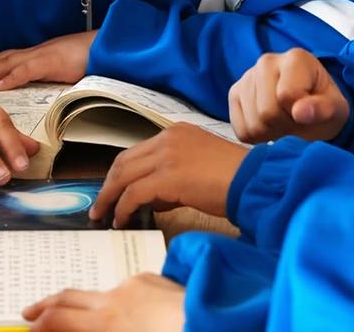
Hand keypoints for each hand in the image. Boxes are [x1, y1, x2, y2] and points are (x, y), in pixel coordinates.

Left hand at [0, 31, 96, 90]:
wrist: (110, 44)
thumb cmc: (90, 57)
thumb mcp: (64, 67)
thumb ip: (49, 75)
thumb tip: (39, 89)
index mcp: (37, 54)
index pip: (6, 58)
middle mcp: (35, 53)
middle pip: (0, 58)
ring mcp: (43, 56)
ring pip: (8, 63)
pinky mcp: (53, 62)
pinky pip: (29, 70)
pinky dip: (12, 78)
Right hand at [23, 273, 184, 331]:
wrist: (216, 323)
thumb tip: (78, 328)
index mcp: (106, 322)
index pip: (59, 318)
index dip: (39, 324)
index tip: (28, 328)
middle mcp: (116, 299)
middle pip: (69, 297)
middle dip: (46, 304)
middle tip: (30, 312)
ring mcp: (136, 284)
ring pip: (103, 294)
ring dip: (89, 307)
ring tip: (88, 322)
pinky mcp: (155, 279)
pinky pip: (129, 289)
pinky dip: (121, 303)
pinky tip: (133, 317)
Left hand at [90, 123, 247, 226]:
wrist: (254, 180)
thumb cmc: (235, 179)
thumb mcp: (199, 167)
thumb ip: (173, 176)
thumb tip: (151, 198)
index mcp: (176, 133)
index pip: (137, 151)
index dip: (121, 173)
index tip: (112, 190)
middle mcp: (168, 139)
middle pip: (124, 161)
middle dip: (108, 185)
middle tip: (99, 205)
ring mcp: (166, 156)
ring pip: (123, 175)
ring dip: (109, 197)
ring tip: (104, 215)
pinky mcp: (167, 176)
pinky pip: (134, 193)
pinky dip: (123, 207)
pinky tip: (121, 220)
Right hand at [228, 49, 349, 142]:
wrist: (308, 107)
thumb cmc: (323, 107)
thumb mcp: (336, 110)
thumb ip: (324, 109)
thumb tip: (301, 112)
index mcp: (296, 59)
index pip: (286, 96)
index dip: (299, 116)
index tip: (309, 113)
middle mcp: (266, 62)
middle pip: (266, 112)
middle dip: (285, 126)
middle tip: (297, 122)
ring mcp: (246, 77)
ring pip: (253, 124)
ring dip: (272, 133)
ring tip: (284, 122)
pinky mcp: (234, 94)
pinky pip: (241, 130)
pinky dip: (257, 137)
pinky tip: (270, 125)